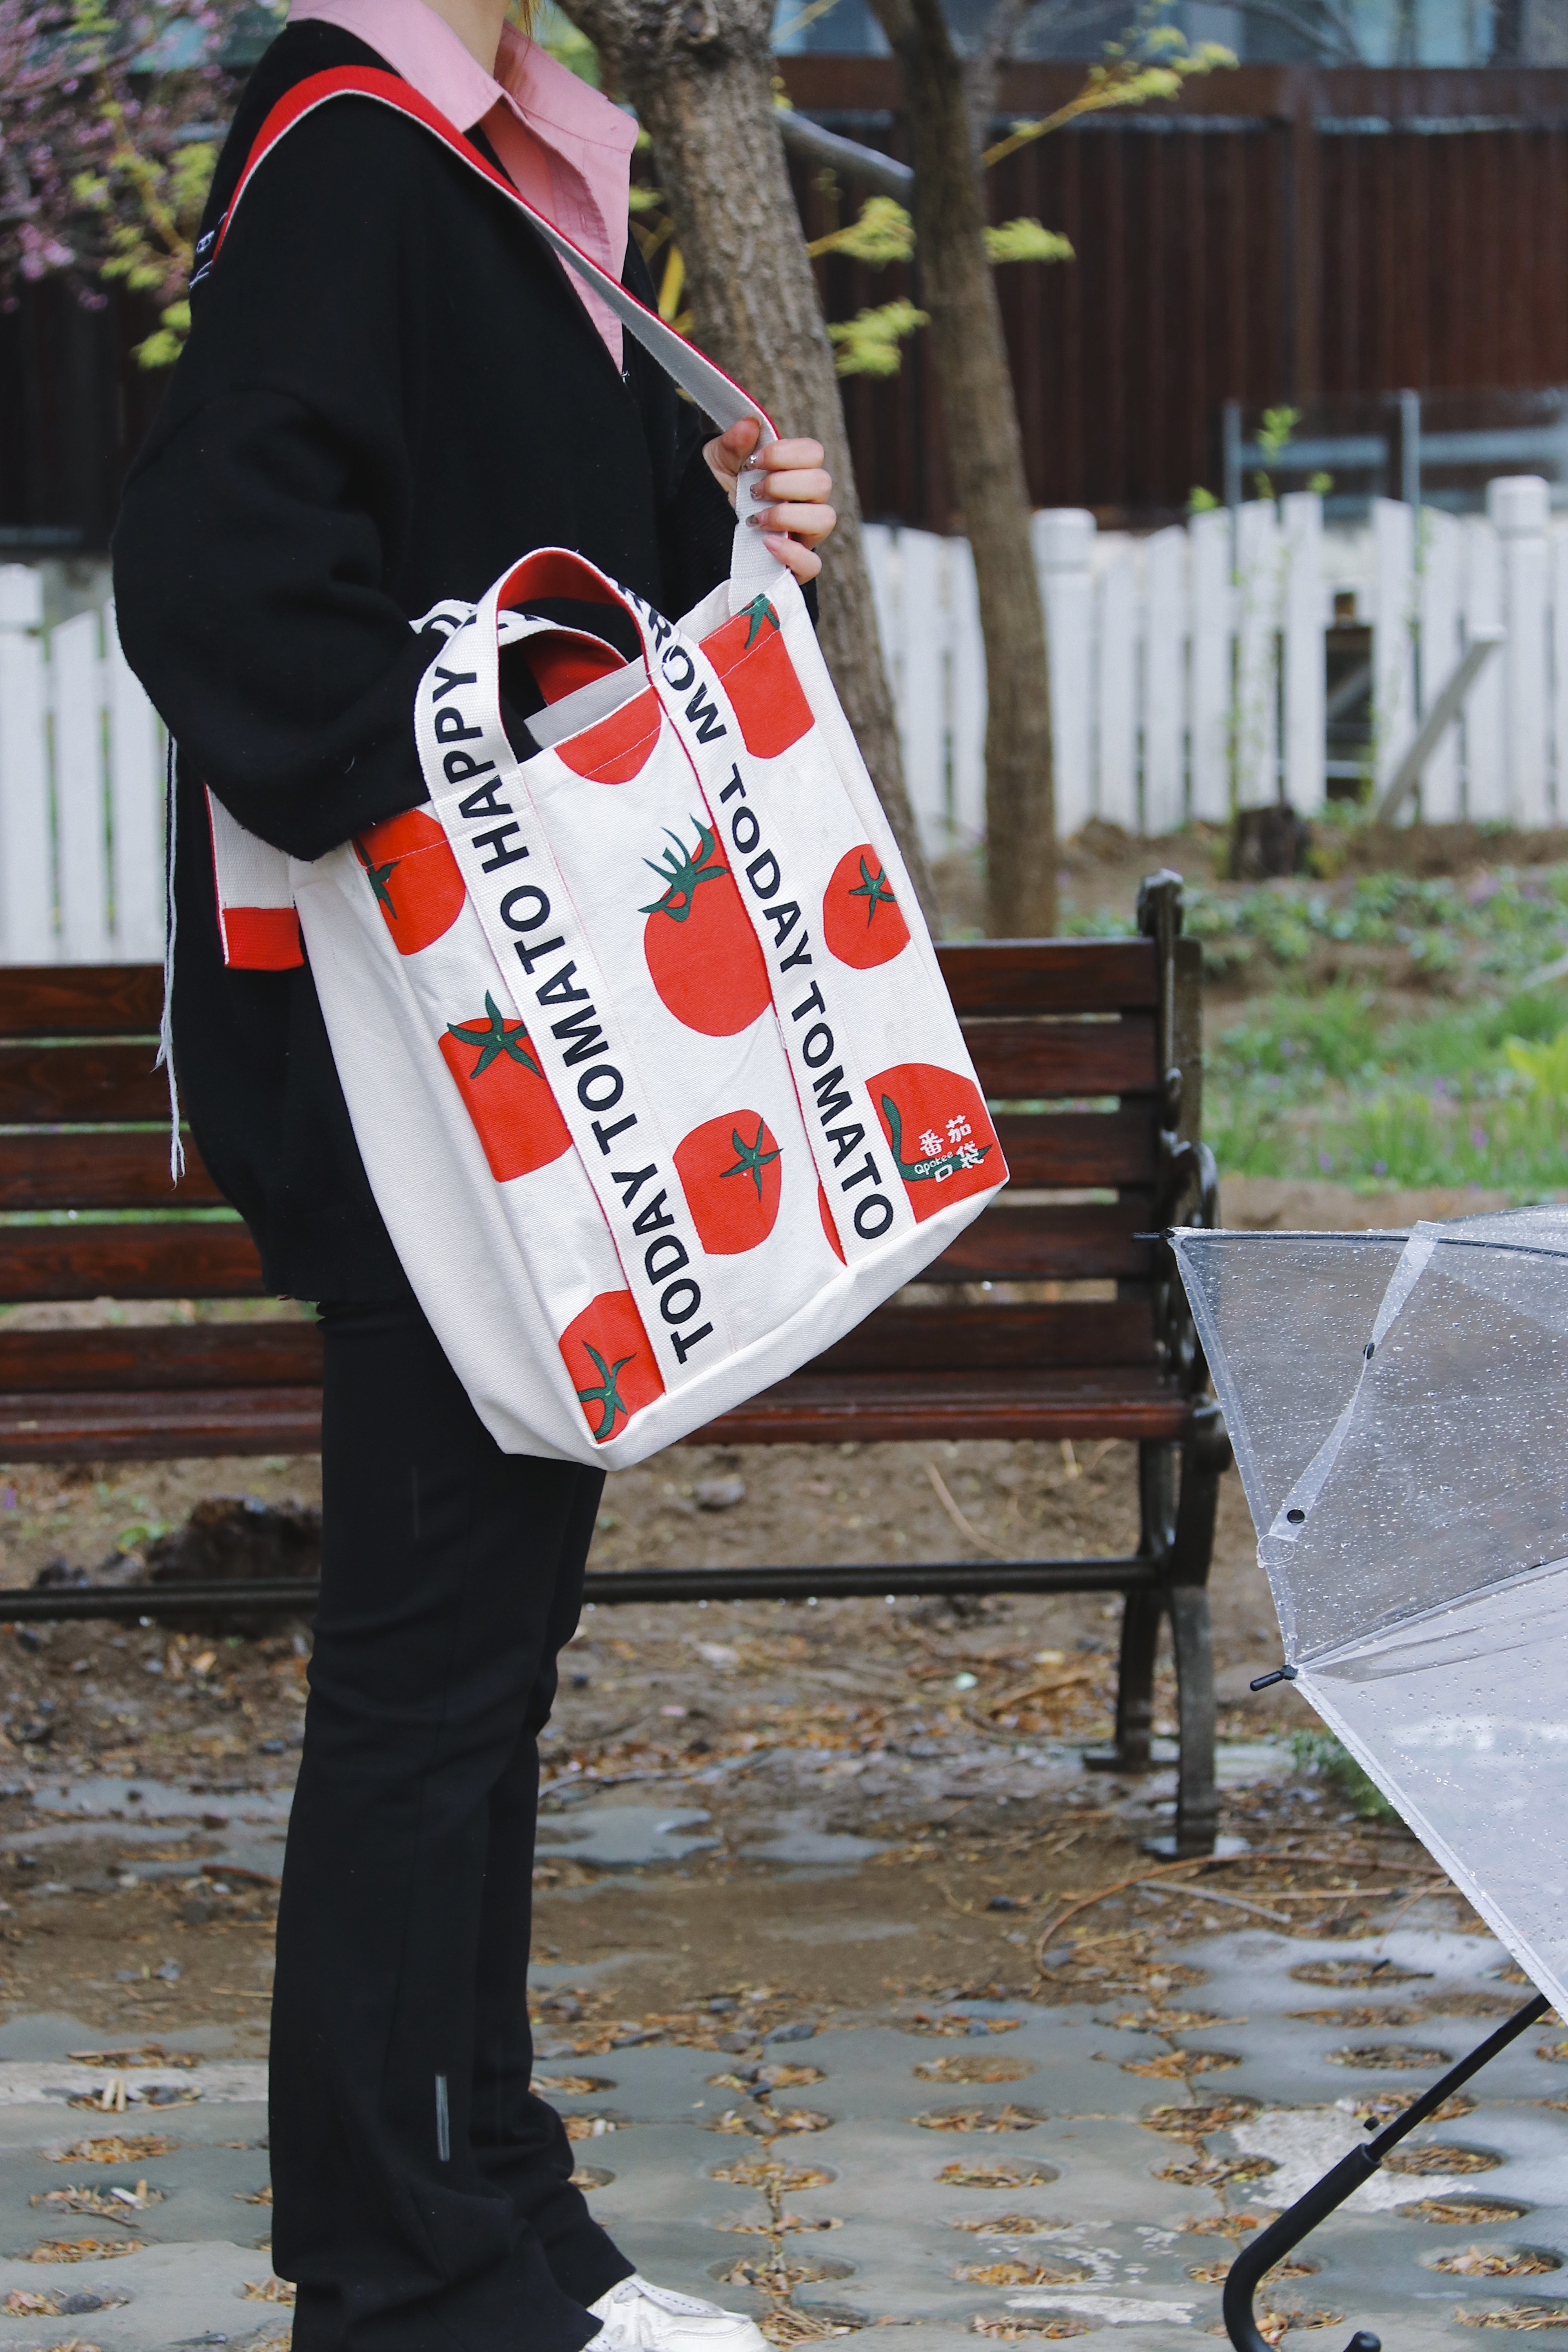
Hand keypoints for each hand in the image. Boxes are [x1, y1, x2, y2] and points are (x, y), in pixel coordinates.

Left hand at [704, 417, 836, 584]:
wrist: (696, 533)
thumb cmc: (713, 494)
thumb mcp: (716, 464)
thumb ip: (733, 444)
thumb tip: (751, 423)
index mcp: (792, 473)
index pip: (813, 453)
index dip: (784, 454)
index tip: (752, 462)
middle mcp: (804, 503)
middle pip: (822, 483)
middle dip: (783, 484)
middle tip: (752, 492)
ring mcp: (803, 536)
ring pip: (824, 519)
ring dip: (788, 515)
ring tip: (756, 519)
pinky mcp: (794, 567)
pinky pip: (812, 564)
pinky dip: (792, 553)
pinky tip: (767, 543)